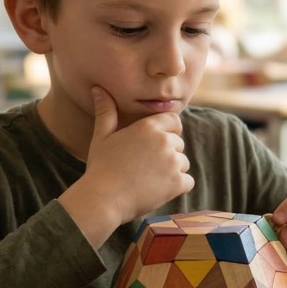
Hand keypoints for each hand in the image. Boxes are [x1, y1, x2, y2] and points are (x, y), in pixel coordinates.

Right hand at [73, 86, 193, 228]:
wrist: (103, 198)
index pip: (174, 121)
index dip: (168, 131)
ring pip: (183, 163)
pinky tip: (158, 190)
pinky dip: (177, 187)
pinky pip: (188, 182)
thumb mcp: (102, 136)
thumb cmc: (101, 167)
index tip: (154, 145)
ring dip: (172, 171)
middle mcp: (164, 141)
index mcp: (148, 127)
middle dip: (167, 154)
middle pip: (178, 143)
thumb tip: (98, 89)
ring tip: (148, 179)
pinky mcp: (177, 183)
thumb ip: (106, 111)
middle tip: (144, 167)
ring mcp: (172, 162)